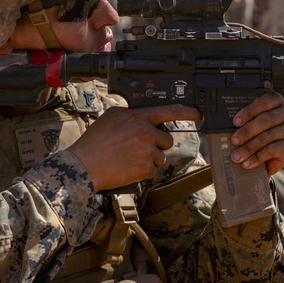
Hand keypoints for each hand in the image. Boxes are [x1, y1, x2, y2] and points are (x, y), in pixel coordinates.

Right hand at [67, 104, 202, 190]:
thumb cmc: (94, 141)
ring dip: (150, 159)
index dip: (187, 112)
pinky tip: (129, 168)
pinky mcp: (147, 168)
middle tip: (140, 148)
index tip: (198, 114)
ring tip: (129, 158)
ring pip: (161, 156)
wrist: (84, 164)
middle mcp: (146, 133)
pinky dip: (143, 171)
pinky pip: (153, 170)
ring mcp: (148, 151)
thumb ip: (130, 114)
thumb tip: (139, 115)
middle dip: (158, 144)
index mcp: (139, 118)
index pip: (169, 111)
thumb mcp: (111, 116)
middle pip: (167, 139)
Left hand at [228, 92, 283, 175]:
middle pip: (266, 120)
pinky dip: (257, 158)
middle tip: (233, 141)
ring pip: (267, 136)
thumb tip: (223, 127)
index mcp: (275, 100)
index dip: (249, 111)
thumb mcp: (250, 123)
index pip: (264, 101)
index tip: (235, 122)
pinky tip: (247, 163)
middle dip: (247, 131)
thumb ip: (243, 121)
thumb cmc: (257, 132)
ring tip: (236, 156)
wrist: (269, 153)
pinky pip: (272, 150)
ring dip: (249, 147)